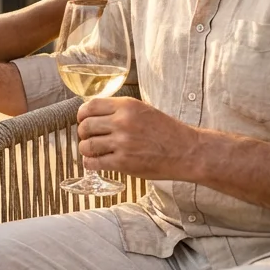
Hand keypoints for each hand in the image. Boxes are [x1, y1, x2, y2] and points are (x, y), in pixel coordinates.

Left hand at [76, 96, 200, 180]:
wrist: (187, 151)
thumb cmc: (166, 132)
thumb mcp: (143, 111)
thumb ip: (120, 111)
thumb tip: (93, 115)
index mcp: (127, 106)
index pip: (90, 106)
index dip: (82, 115)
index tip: (83, 120)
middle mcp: (122, 122)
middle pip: (85, 126)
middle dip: (83, 133)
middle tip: (88, 138)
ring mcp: (122, 143)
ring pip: (87, 145)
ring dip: (86, 149)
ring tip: (93, 151)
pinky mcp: (123, 163)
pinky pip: (94, 162)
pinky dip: (90, 163)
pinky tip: (95, 163)